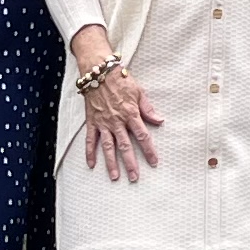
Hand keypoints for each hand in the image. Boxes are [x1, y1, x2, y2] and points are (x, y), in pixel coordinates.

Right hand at [78, 60, 162, 178]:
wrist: (98, 72)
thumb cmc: (120, 80)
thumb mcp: (139, 92)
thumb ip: (148, 109)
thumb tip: (160, 121)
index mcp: (131, 114)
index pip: (142, 136)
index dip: (149, 151)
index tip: (154, 162)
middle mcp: (117, 121)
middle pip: (125, 146)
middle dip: (131, 163)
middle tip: (134, 178)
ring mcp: (103, 123)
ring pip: (108, 147)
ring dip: (111, 163)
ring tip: (115, 177)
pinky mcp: (92, 121)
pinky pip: (90, 139)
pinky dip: (90, 152)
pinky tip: (91, 164)